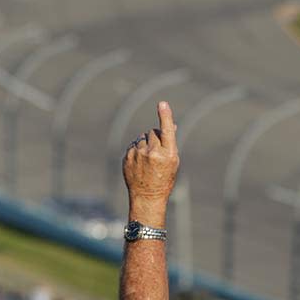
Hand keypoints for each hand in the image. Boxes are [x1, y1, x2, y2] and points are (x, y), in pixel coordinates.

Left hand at [122, 101, 178, 218]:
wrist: (147, 196)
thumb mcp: (172, 162)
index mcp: (168, 154)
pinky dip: (136, 150)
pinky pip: (133, 145)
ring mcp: (138, 154)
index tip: (162, 103)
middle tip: (157, 153)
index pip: (167, 131)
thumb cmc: (164, 179)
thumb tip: (172, 125)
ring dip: (145, 144)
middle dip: (155, 138)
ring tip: (147, 160)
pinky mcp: (127, 156)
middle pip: (152, 132)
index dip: (165, 116)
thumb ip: (170, 143)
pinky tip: (139, 163)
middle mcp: (153, 153)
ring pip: (142, 138)